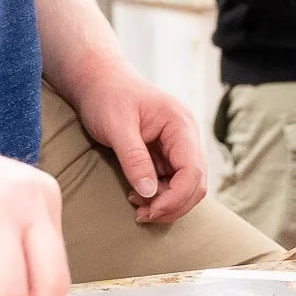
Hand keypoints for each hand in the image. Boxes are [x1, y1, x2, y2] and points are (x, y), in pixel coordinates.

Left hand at [66, 61, 208, 224]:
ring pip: (187, 187)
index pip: (193, 171)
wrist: (99, 81)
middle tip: (141, 215)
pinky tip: (137, 196)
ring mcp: (179, 146)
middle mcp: (186, 136)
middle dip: (172, 205)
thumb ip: (133, 158)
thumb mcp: (116, 126)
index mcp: (180, 124)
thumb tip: (148, 193)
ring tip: (137, 207)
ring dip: (165, 203)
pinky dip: (159, 196)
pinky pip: (173, 183)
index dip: (175, 198)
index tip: (149, 210)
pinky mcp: (167, 154)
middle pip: (196, 184)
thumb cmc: (106, 97)